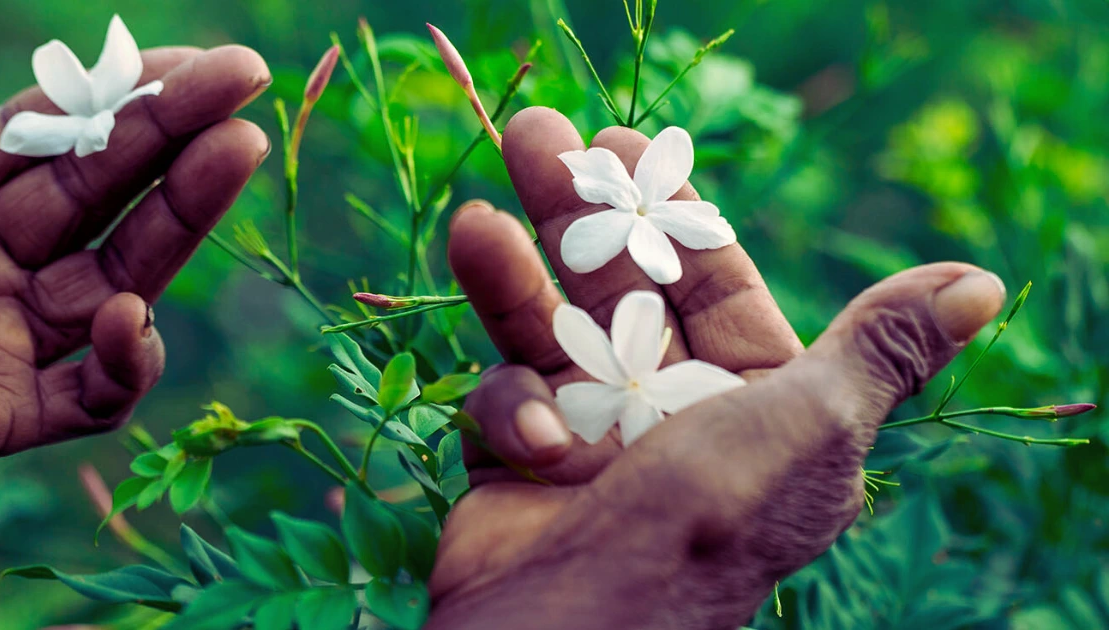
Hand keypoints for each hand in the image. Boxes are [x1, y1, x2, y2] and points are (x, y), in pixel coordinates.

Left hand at [0, 46, 270, 475]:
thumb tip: (37, 68)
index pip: (44, 138)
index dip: (116, 95)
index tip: (188, 61)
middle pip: (98, 195)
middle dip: (173, 137)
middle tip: (242, 88)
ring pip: (117, 278)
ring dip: (182, 220)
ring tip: (237, 154)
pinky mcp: (2, 416)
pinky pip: (89, 399)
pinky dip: (121, 366)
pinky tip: (123, 323)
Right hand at [427, 107, 1006, 628]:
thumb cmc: (712, 523)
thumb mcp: (814, 425)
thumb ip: (882, 347)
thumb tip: (979, 283)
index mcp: (750, 399)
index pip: (713, 281)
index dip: (674, 212)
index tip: (627, 146)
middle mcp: (670, 411)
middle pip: (620, 287)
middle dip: (578, 215)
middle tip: (536, 138)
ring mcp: (590, 433)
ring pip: (546, 326)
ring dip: (511, 272)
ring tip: (477, 219)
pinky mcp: (520, 459)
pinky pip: (508, 401)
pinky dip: (515, 411)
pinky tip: (535, 435)